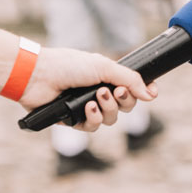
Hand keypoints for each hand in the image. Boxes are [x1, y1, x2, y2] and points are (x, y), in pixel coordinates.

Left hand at [19, 47, 156, 130]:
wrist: (38, 76)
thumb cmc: (68, 65)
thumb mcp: (104, 66)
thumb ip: (129, 79)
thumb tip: (150, 94)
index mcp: (106, 76)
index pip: (132, 87)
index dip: (144, 91)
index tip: (152, 93)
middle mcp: (98, 92)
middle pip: (125, 106)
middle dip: (124, 100)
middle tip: (115, 91)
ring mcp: (86, 107)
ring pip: (111, 119)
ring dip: (108, 109)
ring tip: (96, 97)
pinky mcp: (74, 120)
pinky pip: (92, 127)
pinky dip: (93, 118)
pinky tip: (87, 108)